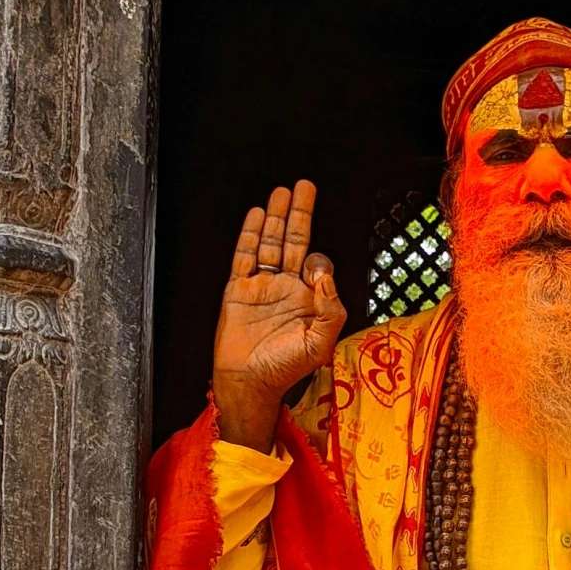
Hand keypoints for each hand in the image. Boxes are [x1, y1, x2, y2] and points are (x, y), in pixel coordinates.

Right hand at [212, 181, 345, 450]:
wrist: (249, 382)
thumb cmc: (285, 368)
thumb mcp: (320, 345)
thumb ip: (332, 311)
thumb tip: (325, 277)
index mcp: (309, 299)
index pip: (318, 265)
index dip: (319, 262)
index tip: (314, 272)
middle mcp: (286, 287)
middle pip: (295, 241)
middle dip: (299, 214)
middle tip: (304, 187)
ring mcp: (262, 285)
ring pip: (270, 243)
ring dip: (276, 217)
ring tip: (281, 193)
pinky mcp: (238, 288)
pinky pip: (245, 255)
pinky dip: (251, 235)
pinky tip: (257, 215)